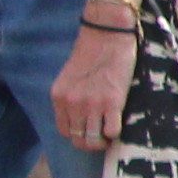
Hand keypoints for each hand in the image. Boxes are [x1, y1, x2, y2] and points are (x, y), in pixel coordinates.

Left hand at [52, 26, 129, 154]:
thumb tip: (81, 116)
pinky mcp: (112, 103)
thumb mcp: (70, 77)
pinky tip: (118, 122)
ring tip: (110, 132)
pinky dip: (115, 133)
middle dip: (91, 142)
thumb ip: (71, 97)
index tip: (89, 129)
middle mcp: (71, 104)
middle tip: (102, 136)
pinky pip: (111, 132)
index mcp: (59, 97)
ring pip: (94, 140)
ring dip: (103, 141)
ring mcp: (91, 105)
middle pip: (78, 139)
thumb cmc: (92, 52)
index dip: (78, 134)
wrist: (107, 35)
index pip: (64, 130)